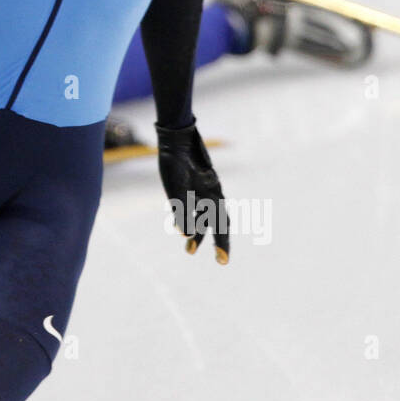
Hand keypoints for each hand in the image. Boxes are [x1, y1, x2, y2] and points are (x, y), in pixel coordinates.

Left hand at [155, 122, 230, 264]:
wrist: (176, 139)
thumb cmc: (177, 161)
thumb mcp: (176, 186)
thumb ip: (181, 209)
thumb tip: (185, 235)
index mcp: (212, 195)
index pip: (221, 225)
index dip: (223, 244)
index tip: (222, 261)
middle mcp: (210, 194)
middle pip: (218, 222)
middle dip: (218, 242)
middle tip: (219, 260)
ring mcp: (202, 190)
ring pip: (205, 216)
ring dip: (198, 233)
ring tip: (189, 250)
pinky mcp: (190, 186)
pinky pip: (193, 206)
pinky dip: (188, 218)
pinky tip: (178, 227)